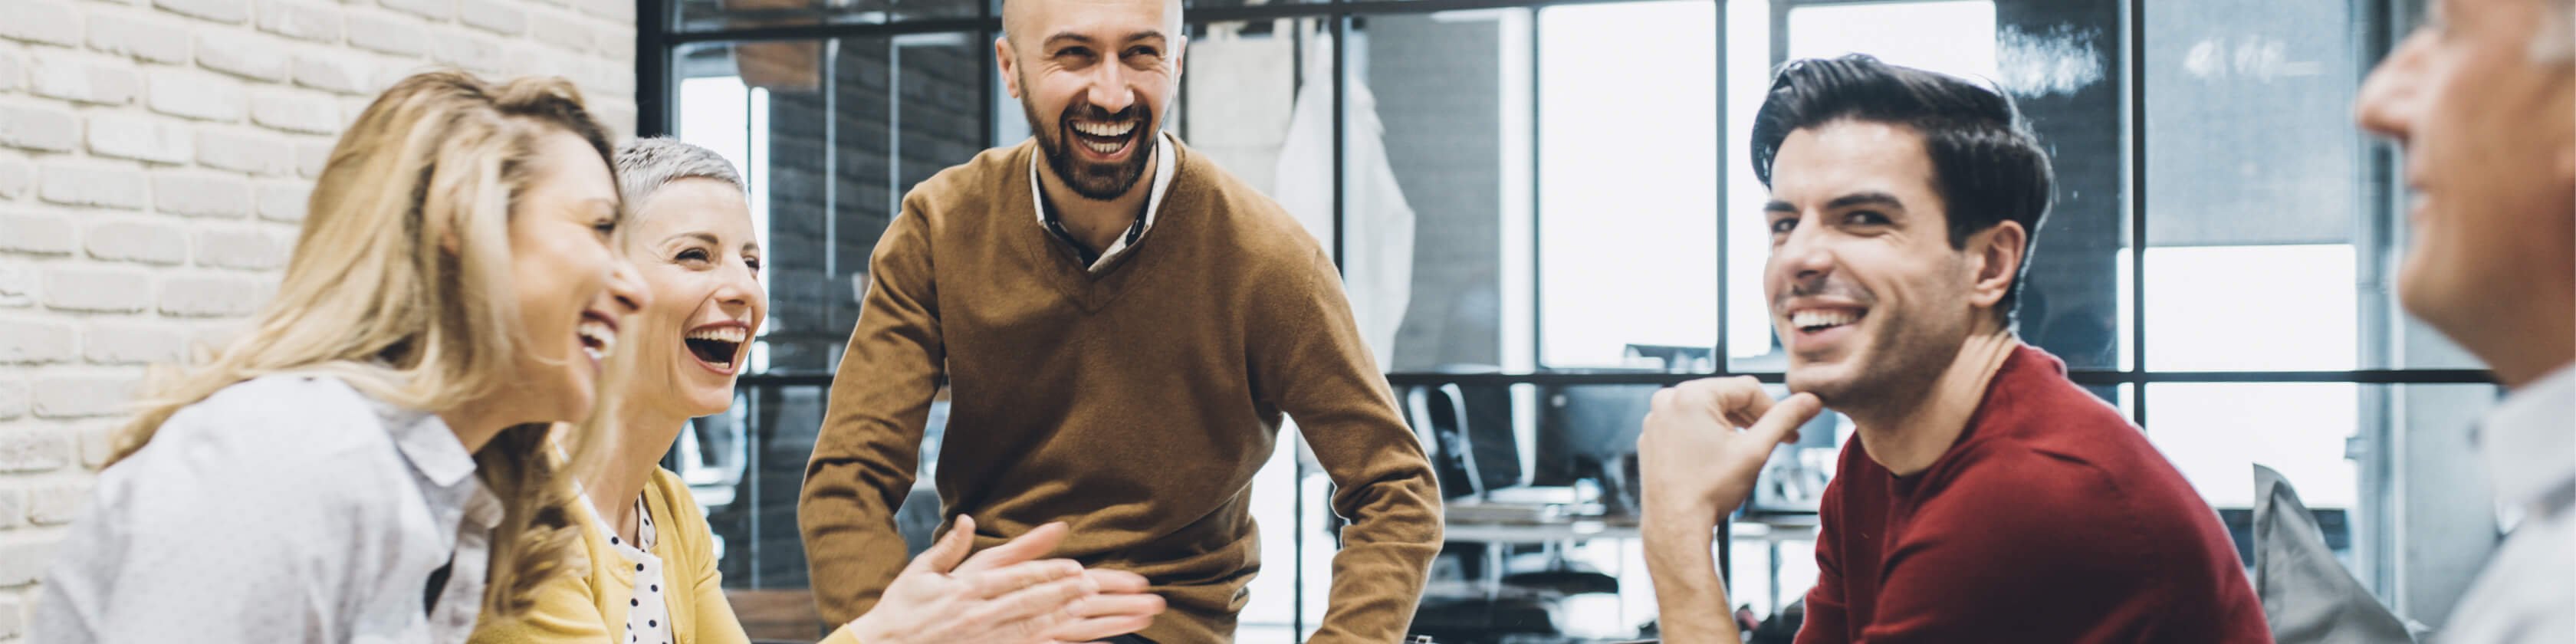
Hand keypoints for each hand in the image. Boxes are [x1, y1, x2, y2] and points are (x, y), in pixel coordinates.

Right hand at [845, 516, 1164, 643]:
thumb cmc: (901, 609)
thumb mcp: (921, 572)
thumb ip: (950, 547)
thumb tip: (970, 519)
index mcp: (967, 590)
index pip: (1015, 579)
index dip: (1047, 574)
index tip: (1076, 569)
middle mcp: (980, 615)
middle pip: (1033, 604)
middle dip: (1070, 597)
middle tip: (1103, 590)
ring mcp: (986, 638)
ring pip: (1036, 629)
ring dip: (1071, 621)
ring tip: (1100, 615)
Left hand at [1637, 376, 1822, 527]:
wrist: (1674, 525)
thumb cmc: (1710, 490)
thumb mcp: (1755, 451)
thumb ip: (1784, 419)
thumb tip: (1811, 400)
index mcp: (1691, 395)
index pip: (1747, 388)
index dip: (1774, 410)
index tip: (1790, 434)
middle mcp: (1667, 399)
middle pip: (1725, 398)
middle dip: (1753, 419)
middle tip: (1776, 443)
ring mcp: (1656, 419)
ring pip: (1707, 412)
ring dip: (1732, 428)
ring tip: (1747, 453)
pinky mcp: (1652, 437)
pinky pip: (1687, 426)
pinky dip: (1707, 436)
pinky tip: (1718, 459)